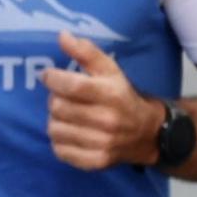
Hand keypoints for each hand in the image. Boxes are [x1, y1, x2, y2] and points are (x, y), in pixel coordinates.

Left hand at [41, 32, 163, 170]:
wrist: (148, 133)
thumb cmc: (122, 96)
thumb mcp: (110, 70)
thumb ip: (85, 52)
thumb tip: (62, 36)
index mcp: (111, 94)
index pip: (71, 87)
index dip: (52, 78)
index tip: (48, 75)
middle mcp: (107, 120)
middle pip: (58, 107)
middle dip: (55, 99)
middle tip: (64, 98)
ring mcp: (102, 143)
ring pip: (54, 129)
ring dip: (55, 120)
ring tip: (68, 116)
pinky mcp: (95, 161)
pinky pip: (60, 150)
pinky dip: (60, 141)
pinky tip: (71, 133)